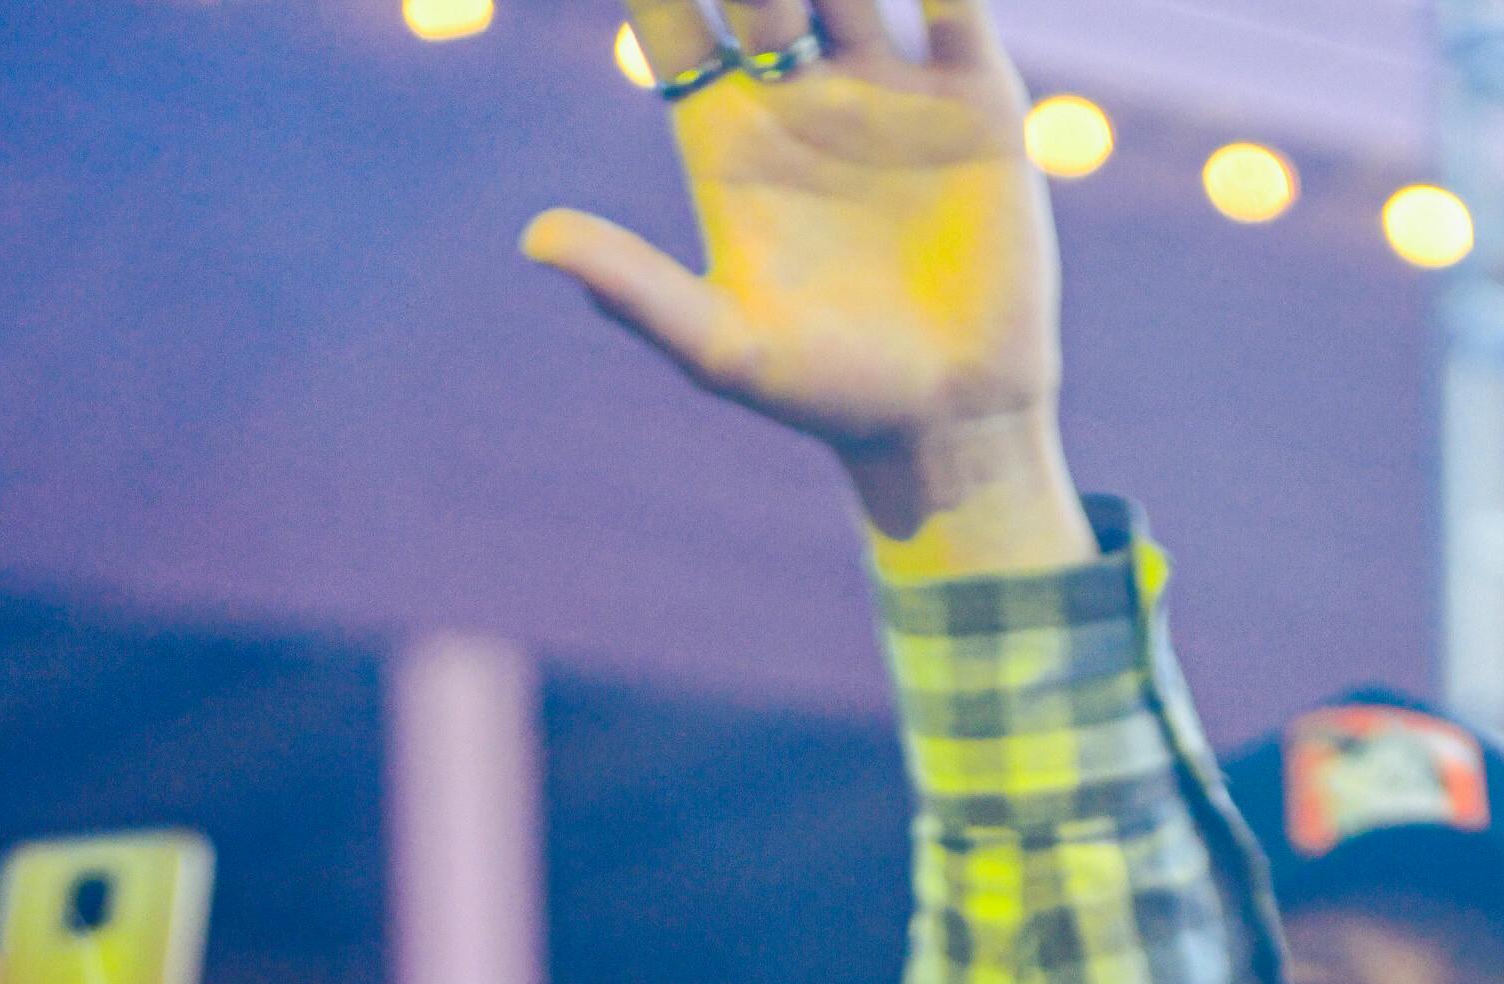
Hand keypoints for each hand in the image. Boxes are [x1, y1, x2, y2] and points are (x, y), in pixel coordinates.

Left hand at [524, 0, 1091, 567]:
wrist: (949, 422)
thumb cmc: (826, 394)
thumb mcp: (722, 348)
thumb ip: (632, 288)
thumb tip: (533, 239)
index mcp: (729, 134)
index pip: (674, 22)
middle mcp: (800, 91)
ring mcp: (885, 85)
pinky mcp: (971, 95)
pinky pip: (951, 4)